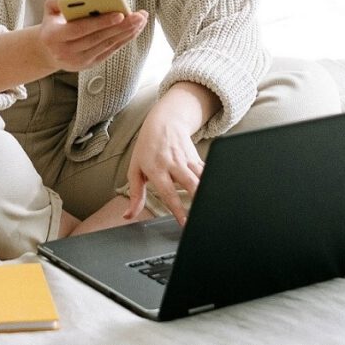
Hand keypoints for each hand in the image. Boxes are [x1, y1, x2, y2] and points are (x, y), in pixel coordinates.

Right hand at [38, 0, 147, 72]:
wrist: (49, 50)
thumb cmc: (53, 22)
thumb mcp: (49, 7)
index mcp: (53, 36)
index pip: (79, 29)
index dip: (100, 22)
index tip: (119, 14)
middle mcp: (65, 52)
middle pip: (97, 38)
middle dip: (121, 26)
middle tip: (138, 16)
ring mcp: (79, 61)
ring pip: (107, 45)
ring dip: (126, 32)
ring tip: (141, 19)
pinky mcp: (90, 64)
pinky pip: (110, 50)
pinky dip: (124, 39)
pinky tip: (135, 29)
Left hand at [124, 83, 217, 225]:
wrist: (163, 121)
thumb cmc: (147, 148)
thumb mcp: (135, 169)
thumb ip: (135, 195)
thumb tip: (128, 215)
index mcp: (156, 169)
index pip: (168, 192)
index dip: (177, 209)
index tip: (184, 222)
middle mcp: (173, 164)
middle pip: (190, 182)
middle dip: (198, 199)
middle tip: (203, 216)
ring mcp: (186, 159)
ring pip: (201, 176)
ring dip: (207, 191)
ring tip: (211, 207)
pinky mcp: (196, 157)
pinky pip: (206, 171)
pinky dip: (211, 181)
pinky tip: (217, 193)